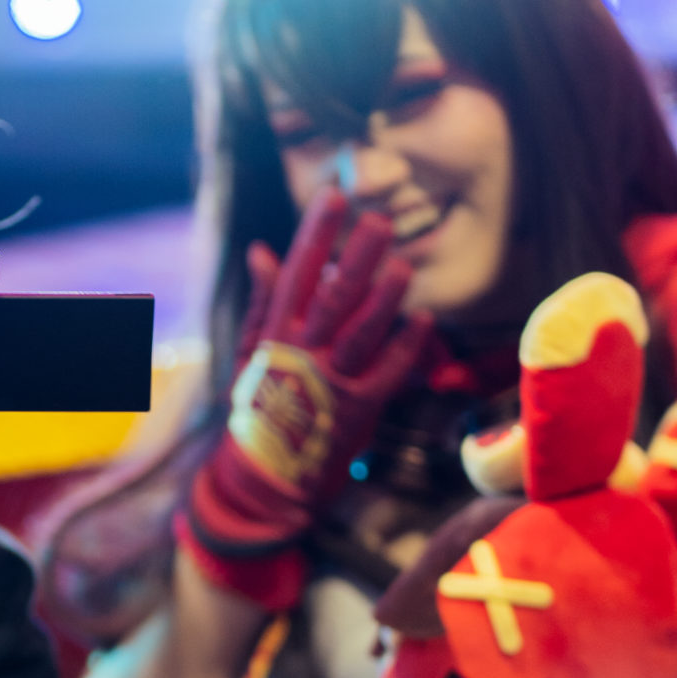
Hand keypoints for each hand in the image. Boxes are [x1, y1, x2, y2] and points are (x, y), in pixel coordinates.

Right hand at [184, 190, 432, 592]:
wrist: (264, 481)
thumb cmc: (258, 411)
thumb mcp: (251, 355)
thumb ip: (263, 302)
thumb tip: (264, 250)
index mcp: (277, 336)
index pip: (297, 273)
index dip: (315, 233)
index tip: (333, 195)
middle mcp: (304, 354)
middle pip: (332, 297)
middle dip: (355, 256)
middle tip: (379, 219)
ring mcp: (333, 383)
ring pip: (361, 333)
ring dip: (384, 299)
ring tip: (403, 266)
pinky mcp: (360, 410)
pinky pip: (388, 373)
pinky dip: (406, 346)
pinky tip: (425, 319)